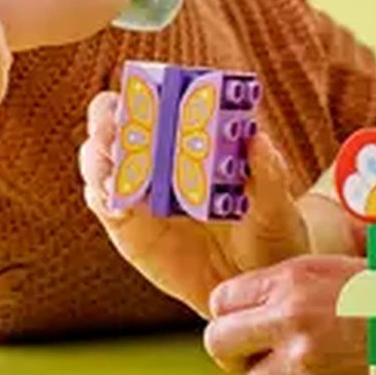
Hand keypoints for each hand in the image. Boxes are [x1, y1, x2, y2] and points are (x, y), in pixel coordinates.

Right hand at [78, 86, 312, 314]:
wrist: (252, 283)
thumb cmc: (268, 235)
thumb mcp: (276, 208)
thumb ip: (267, 176)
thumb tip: (257, 138)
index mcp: (191, 135)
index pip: (154, 98)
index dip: (142, 91)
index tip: (146, 97)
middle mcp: (157, 155)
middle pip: (113, 122)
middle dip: (108, 121)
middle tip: (116, 135)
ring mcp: (138, 189)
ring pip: (99, 160)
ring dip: (100, 160)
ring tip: (116, 177)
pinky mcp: (126, 224)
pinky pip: (103, 203)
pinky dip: (102, 198)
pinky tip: (118, 204)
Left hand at [202, 253, 371, 374]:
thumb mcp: (328, 270)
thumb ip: (283, 286)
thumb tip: (249, 304)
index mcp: (289, 280)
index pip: (220, 301)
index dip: (229, 313)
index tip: (242, 319)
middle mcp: (289, 317)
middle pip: (219, 343)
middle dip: (232, 350)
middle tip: (252, 349)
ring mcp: (304, 358)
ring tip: (303, 361)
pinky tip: (326, 374)